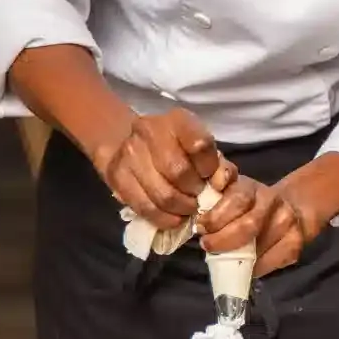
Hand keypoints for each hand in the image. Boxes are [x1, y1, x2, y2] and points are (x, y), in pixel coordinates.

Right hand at [94, 109, 233, 229]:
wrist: (130, 143)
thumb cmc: (176, 147)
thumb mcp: (200, 147)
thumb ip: (218, 164)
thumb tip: (222, 184)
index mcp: (178, 120)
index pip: (199, 144)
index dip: (209, 168)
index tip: (210, 178)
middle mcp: (150, 131)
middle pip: (178, 171)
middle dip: (194, 192)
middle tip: (198, 198)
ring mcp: (129, 153)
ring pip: (161, 193)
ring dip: (180, 208)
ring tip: (187, 209)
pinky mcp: (116, 175)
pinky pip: (143, 206)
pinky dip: (163, 218)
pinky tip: (173, 218)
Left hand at [197, 177, 319, 276]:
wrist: (290, 208)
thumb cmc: (247, 207)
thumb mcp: (228, 194)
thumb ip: (213, 202)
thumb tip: (197, 226)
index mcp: (250, 187)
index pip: (236, 199)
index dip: (216, 216)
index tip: (202, 227)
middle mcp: (272, 200)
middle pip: (249, 224)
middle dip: (224, 240)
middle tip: (208, 246)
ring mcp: (287, 220)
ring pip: (260, 246)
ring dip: (238, 257)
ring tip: (226, 258)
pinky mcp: (296, 241)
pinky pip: (272, 261)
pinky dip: (256, 268)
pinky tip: (247, 265)